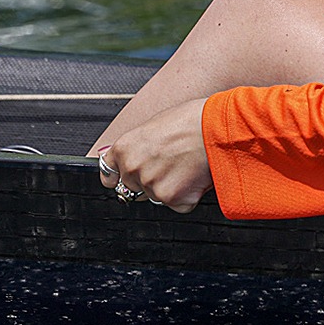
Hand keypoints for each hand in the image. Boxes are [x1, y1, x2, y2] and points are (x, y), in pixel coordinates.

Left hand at [97, 97, 212, 212]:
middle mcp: (133, 168)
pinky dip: (187, 196)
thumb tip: (134, 155)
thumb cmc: (190, 120)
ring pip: (157, 196)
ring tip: (186, 165)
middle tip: (171, 164)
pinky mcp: (172, 199)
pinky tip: (194, 176)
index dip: (118, 177)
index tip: (120, 180)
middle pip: (135, 187)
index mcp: (124, 148)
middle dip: (150, 180)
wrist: (215, 127)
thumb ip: (138, 145)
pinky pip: (177, 204)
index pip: (109, 175)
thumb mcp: (154, 125)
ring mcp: (151, 186)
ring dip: (170, 187)